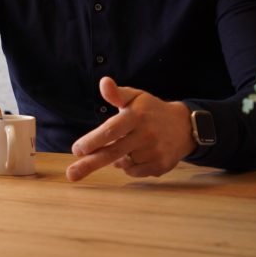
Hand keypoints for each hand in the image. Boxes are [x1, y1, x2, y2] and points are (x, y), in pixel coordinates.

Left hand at [66, 77, 194, 181]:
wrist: (184, 126)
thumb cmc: (151, 110)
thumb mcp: (135, 97)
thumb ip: (116, 93)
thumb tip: (103, 82)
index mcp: (136, 116)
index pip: (111, 130)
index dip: (93, 141)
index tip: (76, 150)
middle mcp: (146, 135)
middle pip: (113, 152)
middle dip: (90, 164)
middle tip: (71, 174)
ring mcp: (155, 152)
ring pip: (122, 163)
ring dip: (114, 159)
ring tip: (124, 146)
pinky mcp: (161, 166)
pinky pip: (134, 172)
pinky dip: (128, 167)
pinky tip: (134, 155)